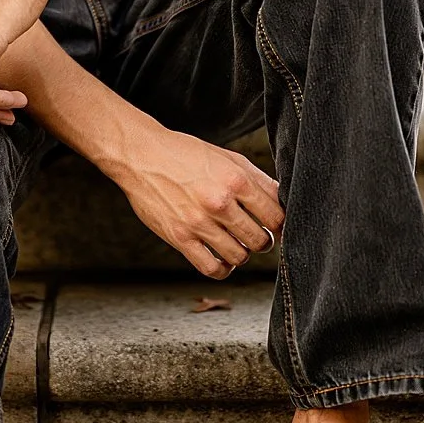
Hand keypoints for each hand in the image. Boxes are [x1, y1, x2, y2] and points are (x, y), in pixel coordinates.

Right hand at [110, 126, 283, 280]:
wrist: (141, 156)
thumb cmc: (185, 153)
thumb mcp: (227, 157)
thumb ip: (256, 179)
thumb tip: (282, 200)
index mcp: (236, 179)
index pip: (276, 215)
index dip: (282, 225)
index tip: (278, 227)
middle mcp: (219, 202)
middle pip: (261, 239)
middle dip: (265, 241)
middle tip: (259, 236)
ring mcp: (198, 222)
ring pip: (239, 256)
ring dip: (244, 253)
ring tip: (239, 244)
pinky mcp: (180, 238)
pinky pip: (211, 268)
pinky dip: (223, 269)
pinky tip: (222, 259)